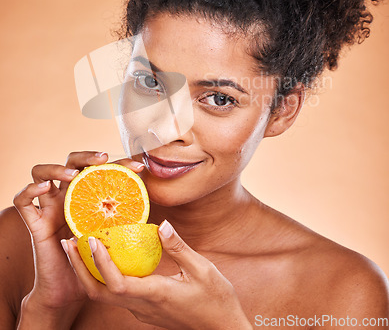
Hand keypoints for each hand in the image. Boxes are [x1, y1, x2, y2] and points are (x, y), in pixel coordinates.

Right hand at [13, 152, 144, 315]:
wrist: (71, 288)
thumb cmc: (95, 259)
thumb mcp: (115, 236)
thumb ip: (128, 220)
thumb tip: (158, 212)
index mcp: (88, 195)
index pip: (101, 170)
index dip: (120, 164)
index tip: (139, 167)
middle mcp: (67, 195)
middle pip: (70, 161)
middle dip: (86, 156)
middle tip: (102, 160)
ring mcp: (48, 207)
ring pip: (40, 172)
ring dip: (55, 168)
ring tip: (71, 174)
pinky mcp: (34, 223)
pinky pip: (22, 201)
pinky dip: (30, 190)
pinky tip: (45, 189)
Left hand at [64, 221, 251, 329]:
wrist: (222, 329)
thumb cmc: (216, 300)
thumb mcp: (202, 269)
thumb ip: (179, 247)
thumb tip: (162, 225)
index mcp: (156, 295)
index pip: (118, 284)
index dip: (100, 263)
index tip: (91, 240)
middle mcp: (143, 306)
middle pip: (100, 293)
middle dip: (80, 268)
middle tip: (69, 243)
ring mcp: (142, 311)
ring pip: (105, 295)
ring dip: (89, 272)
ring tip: (81, 247)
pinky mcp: (145, 310)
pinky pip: (117, 294)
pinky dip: (104, 276)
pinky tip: (107, 258)